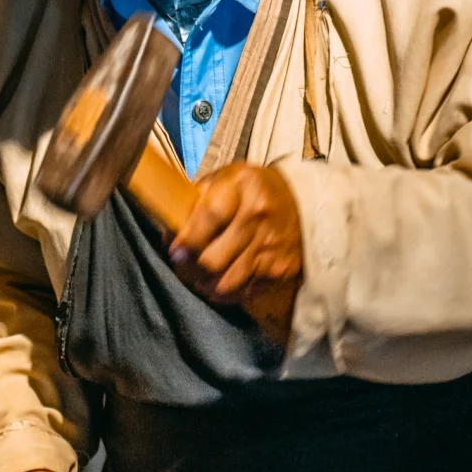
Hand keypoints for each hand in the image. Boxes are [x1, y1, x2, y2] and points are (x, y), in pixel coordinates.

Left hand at [169, 163, 303, 344]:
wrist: (302, 201)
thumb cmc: (251, 190)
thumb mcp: (225, 179)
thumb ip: (195, 201)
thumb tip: (170, 233)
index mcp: (243, 187)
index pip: (209, 217)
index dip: (187, 240)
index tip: (175, 251)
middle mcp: (259, 217)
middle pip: (214, 259)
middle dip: (190, 268)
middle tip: (182, 266)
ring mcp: (271, 247)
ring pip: (226, 282)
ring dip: (205, 284)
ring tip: (199, 276)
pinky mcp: (280, 270)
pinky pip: (243, 292)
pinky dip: (226, 292)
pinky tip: (220, 281)